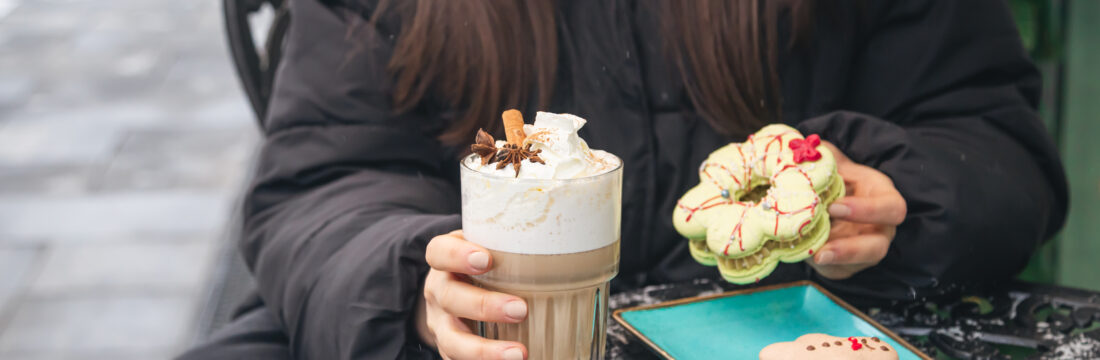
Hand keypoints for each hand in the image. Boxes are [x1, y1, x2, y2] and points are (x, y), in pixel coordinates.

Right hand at [416, 230, 528, 359]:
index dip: (457, 256)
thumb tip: (567, 238)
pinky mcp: (450, 348)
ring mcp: (441, 323)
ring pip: (452, 340)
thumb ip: (511, 244)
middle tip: (520, 309)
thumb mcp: (490, 246)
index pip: (439, 252)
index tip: (486, 259)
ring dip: (485, 350)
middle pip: (449, 297)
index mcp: (444, 261)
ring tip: (519, 354)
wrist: (459, 290)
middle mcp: (438, 291)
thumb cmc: (486, 264)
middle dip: (483, 305)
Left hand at [807, 142, 906, 279]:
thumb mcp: (830, 159)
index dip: (867, 211)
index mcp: (882, 196)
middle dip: (851, 249)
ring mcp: (864, 249)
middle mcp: (880, 227)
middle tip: (822, 248)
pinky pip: (838, 270)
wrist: (822, 193)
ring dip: (834, 263)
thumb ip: (820, 156)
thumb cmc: (832, 173)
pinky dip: (822, 265)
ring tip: (813, 258)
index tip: (834, 207)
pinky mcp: (847, 265)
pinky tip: (804, 256)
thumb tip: (799, 152)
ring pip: (857, 264)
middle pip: (878, 247)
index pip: (890, 208)